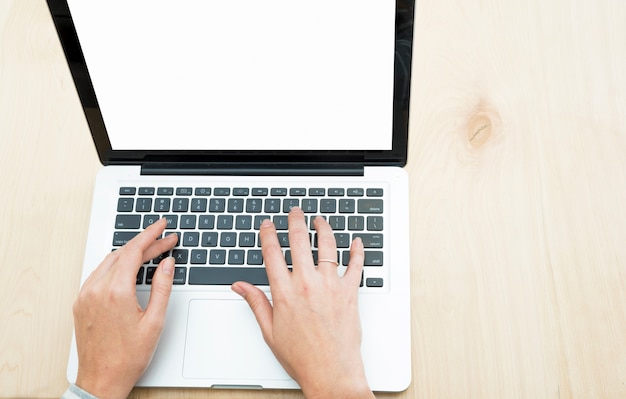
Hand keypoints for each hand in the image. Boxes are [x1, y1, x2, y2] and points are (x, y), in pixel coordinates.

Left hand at [72, 218, 177, 398]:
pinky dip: (116, 265)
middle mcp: (96, 290)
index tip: (163, 227)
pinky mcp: (80, 303)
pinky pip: (99, 273)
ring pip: (109, 261)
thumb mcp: (155, 322)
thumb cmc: (127, 357)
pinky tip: (129, 267)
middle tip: (165, 240)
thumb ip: (163, 287)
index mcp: (116, 292)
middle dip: (146, 243)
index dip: (152, 235)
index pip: (134, 251)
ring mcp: (85, 296)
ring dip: (130, 253)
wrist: (101, 380)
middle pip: (123, 253)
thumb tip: (167, 264)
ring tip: (151, 252)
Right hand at [232, 208, 373, 398]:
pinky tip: (356, 241)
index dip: (268, 234)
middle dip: (296, 221)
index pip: (272, 253)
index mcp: (285, 293)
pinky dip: (358, 251)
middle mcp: (307, 284)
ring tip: (320, 220)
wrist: (331, 373)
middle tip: (295, 212)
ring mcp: (330, 286)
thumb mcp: (270, 330)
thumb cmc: (301, 356)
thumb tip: (240, 286)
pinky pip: (356, 265)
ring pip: (327, 246)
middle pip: (299, 241)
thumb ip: (256, 302)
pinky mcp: (350, 292)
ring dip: (324, 228)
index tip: (267, 224)